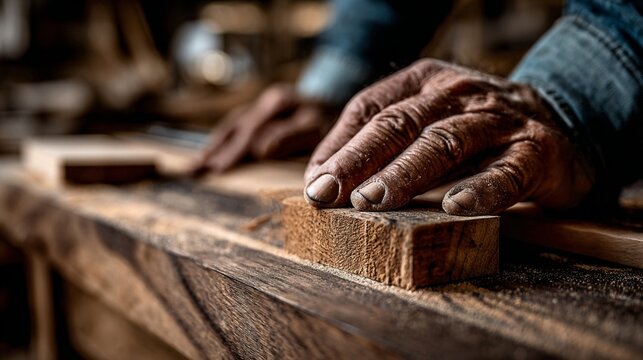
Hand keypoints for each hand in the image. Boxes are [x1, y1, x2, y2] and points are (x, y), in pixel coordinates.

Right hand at [196, 84, 334, 172]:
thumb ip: (290, 137)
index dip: (234, 150)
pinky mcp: (260, 110)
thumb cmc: (328, 120)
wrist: (337, 99)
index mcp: (279, 102)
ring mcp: (261, 104)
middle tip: (197, 171)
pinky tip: (207, 155)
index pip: (251, 130)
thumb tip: (260, 149)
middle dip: (218, 151)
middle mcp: (266, 100)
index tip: (218, 169)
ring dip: (213, 146)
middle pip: (237, 128)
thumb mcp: (315, 127)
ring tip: (194, 167)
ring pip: (232, 125)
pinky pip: (235, 124)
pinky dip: (220, 140)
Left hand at [303, 59, 594, 214]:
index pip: (370, 107)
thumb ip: (382, 142)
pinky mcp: (535, 151)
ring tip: (371, 201)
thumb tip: (322, 178)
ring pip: (444, 143)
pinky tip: (453, 207)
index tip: (315, 182)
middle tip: (326, 193)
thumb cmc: (476, 130)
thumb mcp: (427, 120)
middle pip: (399, 123)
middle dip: (358, 159)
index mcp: (425, 82)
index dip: (338, 145)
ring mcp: (498, 120)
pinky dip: (480, 190)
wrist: (561, 124)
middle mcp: (458, 94)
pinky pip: (505, 172)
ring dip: (404, 173)